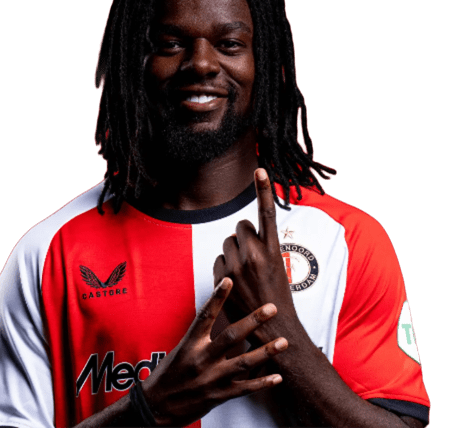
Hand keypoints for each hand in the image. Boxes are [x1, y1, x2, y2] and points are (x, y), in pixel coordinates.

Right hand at [140, 277, 287, 426]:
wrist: (155, 407)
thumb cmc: (169, 374)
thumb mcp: (181, 349)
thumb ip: (200, 336)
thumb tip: (220, 318)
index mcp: (190, 344)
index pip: (206, 315)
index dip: (218, 297)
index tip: (229, 280)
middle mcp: (202, 359)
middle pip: (231, 336)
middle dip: (254, 321)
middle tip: (271, 309)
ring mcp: (211, 379)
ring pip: (243, 362)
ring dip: (266, 352)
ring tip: (283, 342)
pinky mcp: (218, 396)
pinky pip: (244, 389)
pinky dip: (262, 382)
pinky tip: (277, 377)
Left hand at [214, 169, 301, 344]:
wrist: (272, 328)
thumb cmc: (277, 295)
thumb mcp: (278, 266)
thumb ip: (262, 246)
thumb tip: (242, 233)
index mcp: (273, 249)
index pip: (268, 214)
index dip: (264, 190)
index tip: (260, 170)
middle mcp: (254, 254)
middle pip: (239, 227)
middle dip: (243, 237)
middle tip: (252, 256)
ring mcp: (237, 265)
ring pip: (227, 243)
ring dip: (234, 252)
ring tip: (245, 273)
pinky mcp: (222, 276)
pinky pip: (218, 259)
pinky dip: (225, 266)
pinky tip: (235, 282)